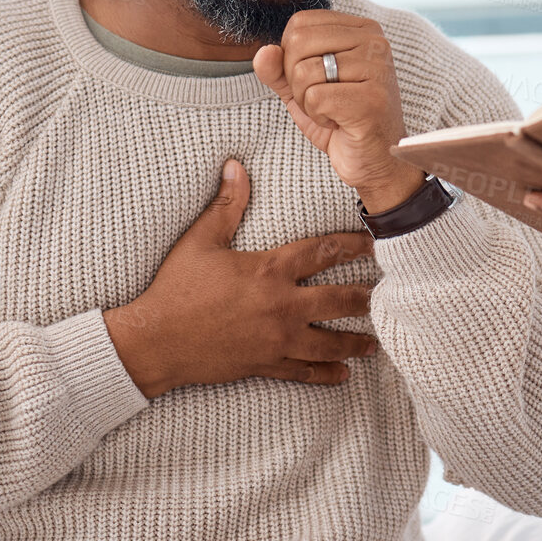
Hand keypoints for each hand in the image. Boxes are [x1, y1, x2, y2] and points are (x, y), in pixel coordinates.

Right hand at [103, 159, 378, 397]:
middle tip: (387, 294)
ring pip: (327, 342)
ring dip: (354, 341)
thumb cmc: (175, 289)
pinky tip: (343, 375)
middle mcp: (281, 306)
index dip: (352, 245)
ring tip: (375, 342)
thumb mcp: (199, 241)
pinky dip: (325, 374)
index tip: (374, 243)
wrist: (154, 342)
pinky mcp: (265, 364)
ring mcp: (275, 339)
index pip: (322, 252)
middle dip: (365, 297)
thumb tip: (235, 165)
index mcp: (269, 271)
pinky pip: (303, 371)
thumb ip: (225, 205)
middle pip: (337, 299)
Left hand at [253, 11, 426, 212]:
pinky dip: (318, 117)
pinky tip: (340, 124)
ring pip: (303, 72)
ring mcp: (377, 69)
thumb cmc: (342, 120)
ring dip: (308, 102)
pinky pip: (315, 98)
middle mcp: (374, 42)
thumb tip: (264, 52)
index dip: (291, 57)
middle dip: (295, 80)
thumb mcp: (302, 88)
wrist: (375, 160)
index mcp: (361, 29)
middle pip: (297, 42)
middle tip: (324, 99)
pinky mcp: (371, 99)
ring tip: (334, 112)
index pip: (300, 23)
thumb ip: (278, 68)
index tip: (318, 81)